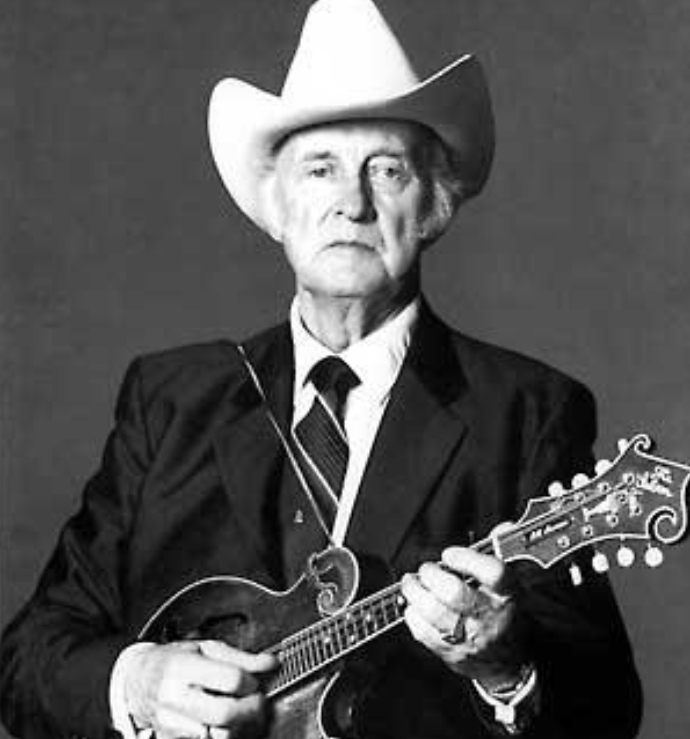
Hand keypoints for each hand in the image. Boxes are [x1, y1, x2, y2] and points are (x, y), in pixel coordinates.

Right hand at [123, 640, 277, 738]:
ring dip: (240, 726)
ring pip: (217, 736)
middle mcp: (174, 697)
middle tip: (257, 702)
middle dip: (250, 709)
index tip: (254, 681)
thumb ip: (241, 657)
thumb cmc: (174, 660)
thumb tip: (271, 663)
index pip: (231, 679)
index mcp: (183, 667)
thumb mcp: (205, 648)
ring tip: (244, 712)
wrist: (138, 680)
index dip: (250, 681)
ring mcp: (171, 723)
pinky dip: (224, 735)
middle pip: (225, 714)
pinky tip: (228, 724)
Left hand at [401, 546, 527, 687]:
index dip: (466, 558)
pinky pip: (423, 633)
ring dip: (415, 593)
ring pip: (434, 613)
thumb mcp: (512, 583)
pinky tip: (415, 606)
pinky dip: (413, 615)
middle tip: (426, 569)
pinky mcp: (451, 653)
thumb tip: (502, 528)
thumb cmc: (505, 614)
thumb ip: (502, 551)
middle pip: (455, 593)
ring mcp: (470, 638)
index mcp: (507, 595)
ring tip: (411, 583)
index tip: (449, 554)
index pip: (492, 573)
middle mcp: (489, 617)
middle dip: (432, 575)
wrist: (510, 662)